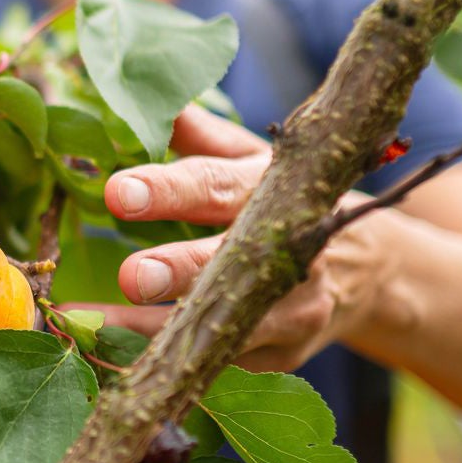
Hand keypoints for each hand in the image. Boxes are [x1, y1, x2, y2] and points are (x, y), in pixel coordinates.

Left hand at [67, 105, 385, 373]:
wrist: (369, 267)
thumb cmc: (283, 201)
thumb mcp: (251, 159)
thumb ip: (198, 136)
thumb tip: (151, 96)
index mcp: (269, 189)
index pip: (215, 186)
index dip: (166, 190)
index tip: (117, 192)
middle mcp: (287, 248)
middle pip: (228, 260)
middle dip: (178, 270)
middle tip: (130, 276)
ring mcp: (291, 308)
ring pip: (225, 324)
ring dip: (156, 333)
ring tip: (92, 333)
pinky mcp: (282, 354)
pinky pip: (220, 365)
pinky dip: (167, 366)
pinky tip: (111, 364)